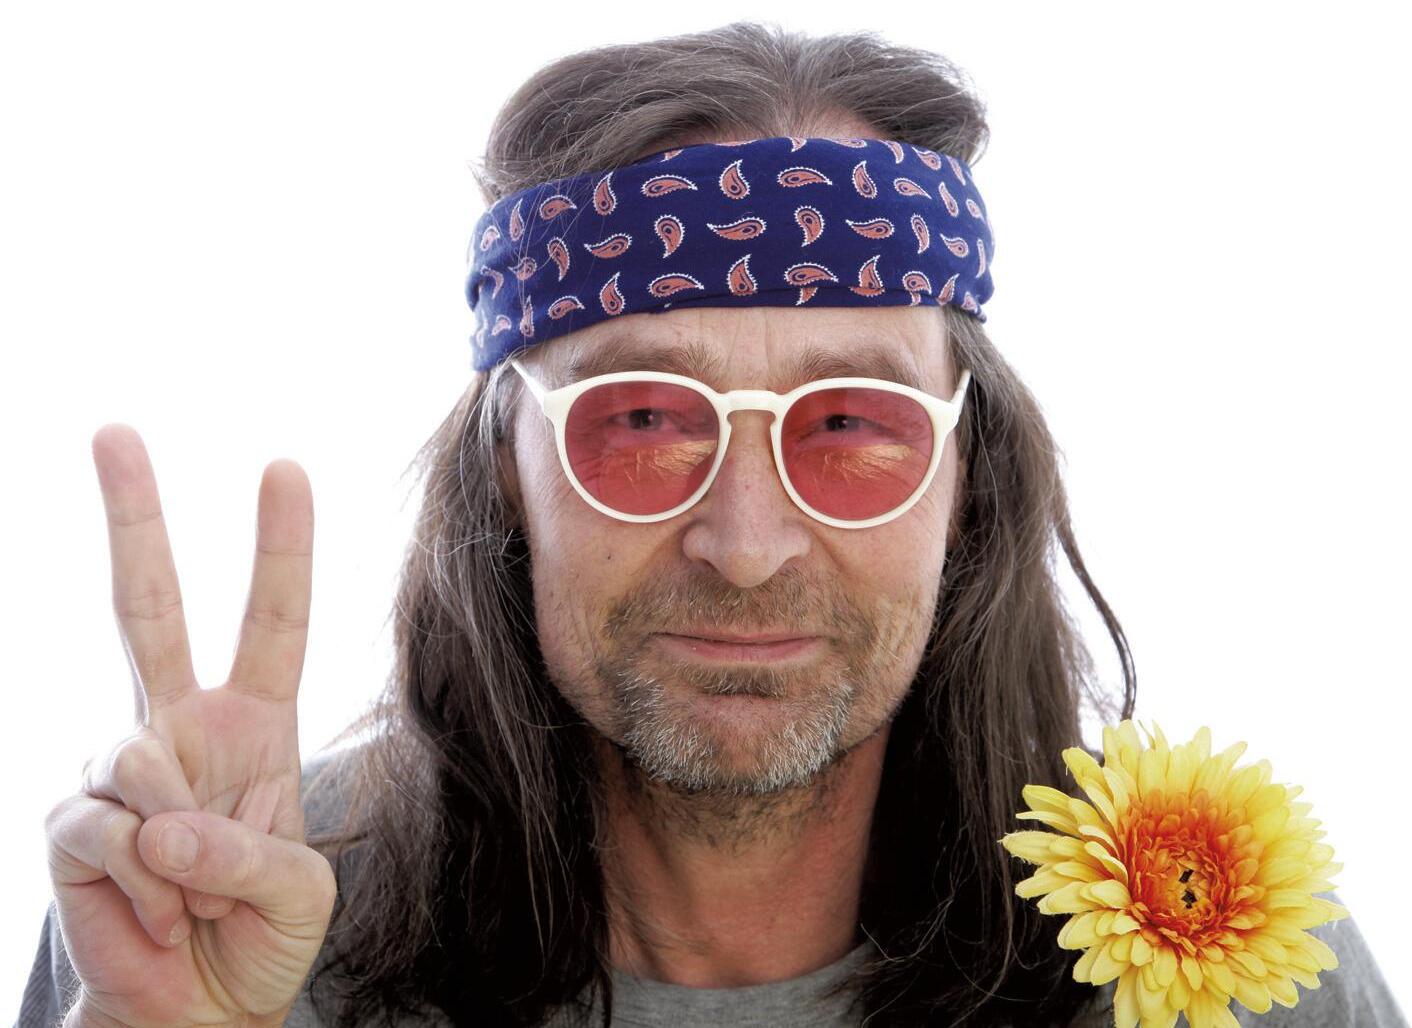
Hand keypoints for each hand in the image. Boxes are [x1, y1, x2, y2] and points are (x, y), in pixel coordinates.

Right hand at [44, 424, 334, 1026]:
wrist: (196, 1010)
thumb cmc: (255, 937)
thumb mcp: (297, 894)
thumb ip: (249, 853)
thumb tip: (160, 818)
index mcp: (256, 723)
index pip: (272, 621)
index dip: (280, 548)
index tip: (284, 467)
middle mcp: (181, 726)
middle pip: (150, 606)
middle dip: (135, 517)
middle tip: (114, 430)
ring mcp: (119, 767)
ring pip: (136, 752)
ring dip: (180, 845)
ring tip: (193, 894)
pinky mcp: (70, 820)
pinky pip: (108, 826)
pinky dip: (144, 880)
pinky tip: (156, 907)